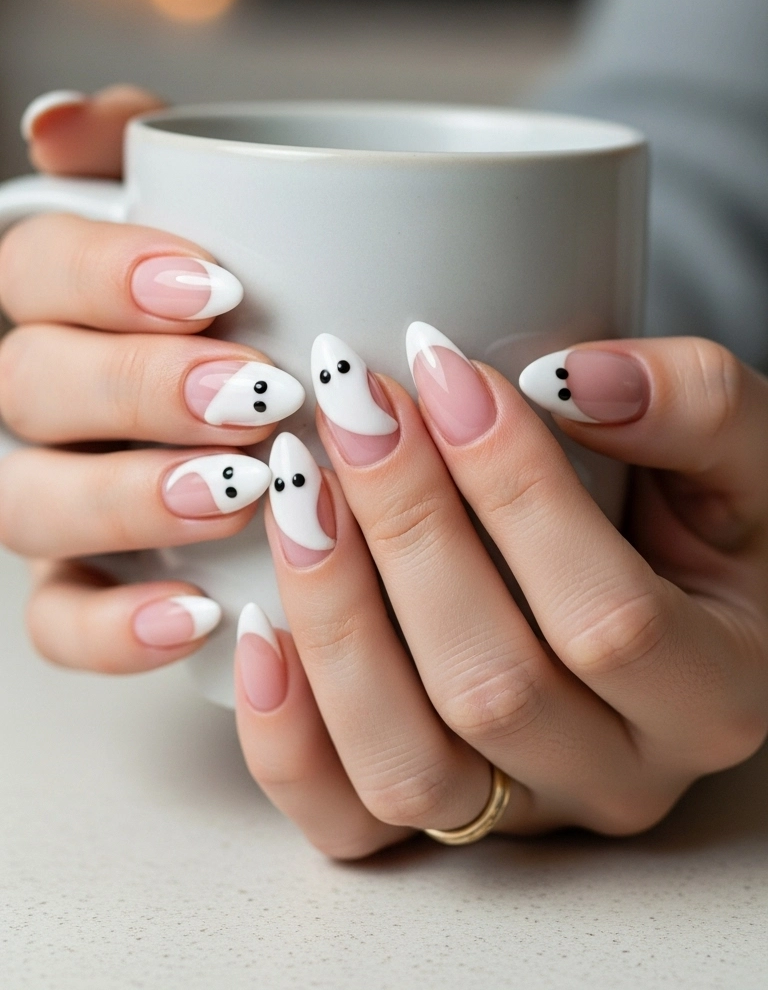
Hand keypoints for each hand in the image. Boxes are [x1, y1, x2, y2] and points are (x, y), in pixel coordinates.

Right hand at [0, 87, 304, 670]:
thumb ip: (161, 144)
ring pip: (26, 503)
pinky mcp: (91, 587)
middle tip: (253, 394)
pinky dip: (112, 625)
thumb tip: (57, 119)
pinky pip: (58, 620)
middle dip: (136, 388)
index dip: (105, 275)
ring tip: (237, 496)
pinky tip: (197, 613)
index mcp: (78, 291)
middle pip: (30, 385)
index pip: (37, 267)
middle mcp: (54, 391)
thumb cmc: (307, 287)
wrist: (365, 401)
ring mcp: (62, 492)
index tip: (218, 286)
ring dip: (121, 499)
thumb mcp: (265, 198)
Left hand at [233, 328, 767, 857]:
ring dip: (334, 617)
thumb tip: (566, 379)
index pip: (607, 619)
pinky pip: (345, 818)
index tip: (447, 372)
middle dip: (407, 527)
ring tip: (296, 486)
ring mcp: (520, 806)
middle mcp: (619, 775)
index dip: (516, 492)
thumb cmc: (710, 512)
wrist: (680, 583)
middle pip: (491, 687)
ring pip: (408, 766)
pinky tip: (258, 621)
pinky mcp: (438, 816)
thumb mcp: (744, 449)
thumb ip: (694, 403)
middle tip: (355, 404)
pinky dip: (286, 733)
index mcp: (713, 693)